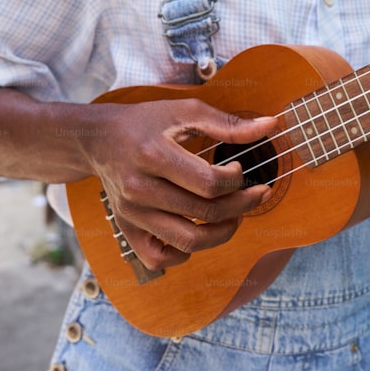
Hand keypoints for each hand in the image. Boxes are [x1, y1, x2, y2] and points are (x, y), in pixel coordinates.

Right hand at [79, 99, 277, 269]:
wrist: (99, 140)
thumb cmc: (146, 122)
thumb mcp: (185, 111)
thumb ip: (228, 123)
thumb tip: (270, 126)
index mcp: (153, 155)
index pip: (209, 183)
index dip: (236, 180)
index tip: (239, 168)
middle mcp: (140, 189)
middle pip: (204, 213)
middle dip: (241, 205)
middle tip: (255, 194)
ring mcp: (132, 214)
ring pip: (188, 242)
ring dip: (222, 233)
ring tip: (235, 216)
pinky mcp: (127, 229)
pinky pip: (159, 259)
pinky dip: (184, 254)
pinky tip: (198, 232)